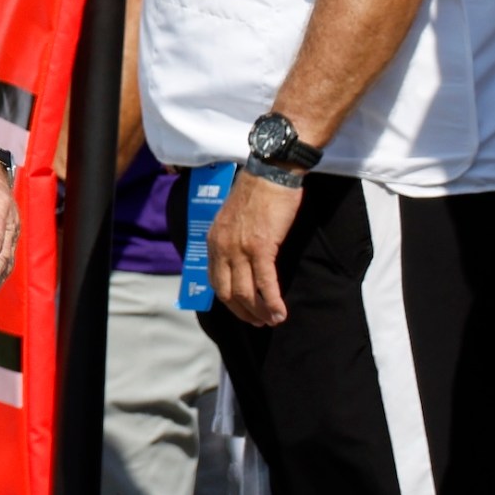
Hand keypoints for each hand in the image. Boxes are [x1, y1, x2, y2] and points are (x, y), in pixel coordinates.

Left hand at [208, 165, 297, 326]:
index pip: (215, 281)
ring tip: (273, 320)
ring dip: (260, 312)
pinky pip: (265, 283)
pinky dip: (272, 302)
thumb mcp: (232, 217)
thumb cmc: (257, 191)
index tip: (242, 309)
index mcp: (213, 241)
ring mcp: (240, 249)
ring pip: (246, 293)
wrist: (271, 172)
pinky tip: (280, 312)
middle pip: (228, 293)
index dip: (229, 301)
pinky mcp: (262, 247)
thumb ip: (230, 238)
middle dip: (243, 312)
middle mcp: (222, 248)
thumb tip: (239, 258)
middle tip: (258, 321)